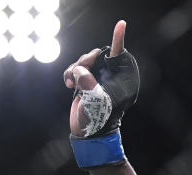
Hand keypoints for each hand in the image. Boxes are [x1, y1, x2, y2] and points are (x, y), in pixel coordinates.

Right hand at [64, 20, 125, 135]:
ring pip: (86, 61)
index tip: (121, 24)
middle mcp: (113, 77)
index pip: (120, 55)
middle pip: (98, 55)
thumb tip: (79, 71)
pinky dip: (70, 73)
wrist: (88, 132)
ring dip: (76, 68)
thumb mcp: (95, 101)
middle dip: (86, 61)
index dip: (118, 39)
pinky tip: (68, 84)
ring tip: (72, 83)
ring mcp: (100, 79)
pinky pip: (77, 68)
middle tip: (79, 73)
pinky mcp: (88, 81)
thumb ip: (88, 83)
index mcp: (123, 79)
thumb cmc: (98, 119)